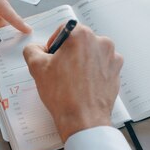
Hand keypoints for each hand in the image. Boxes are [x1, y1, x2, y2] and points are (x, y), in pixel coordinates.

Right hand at [23, 24, 122, 142]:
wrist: (83, 119)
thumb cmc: (64, 95)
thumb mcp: (37, 68)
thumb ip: (32, 50)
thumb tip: (35, 48)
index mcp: (81, 35)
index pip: (64, 30)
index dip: (55, 43)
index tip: (53, 56)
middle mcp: (100, 42)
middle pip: (80, 41)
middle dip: (69, 53)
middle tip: (61, 70)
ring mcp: (111, 57)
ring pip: (91, 53)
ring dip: (82, 62)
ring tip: (73, 80)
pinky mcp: (117, 71)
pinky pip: (102, 66)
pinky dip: (94, 72)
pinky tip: (84, 85)